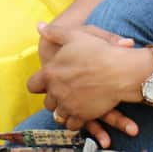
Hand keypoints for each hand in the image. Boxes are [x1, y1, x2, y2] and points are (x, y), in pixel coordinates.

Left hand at [28, 24, 142, 142]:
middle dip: (53, 98)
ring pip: (58, 115)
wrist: (119, 69)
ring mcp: (68, 105)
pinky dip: (74, 121)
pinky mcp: (82, 115)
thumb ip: (54, 32)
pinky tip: (80, 112)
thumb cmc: (97, 50)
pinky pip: (72, 124)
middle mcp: (56, 91)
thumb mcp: (73, 35)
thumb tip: (39, 26)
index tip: (46, 82)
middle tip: (63, 91)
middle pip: (47, 102)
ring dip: (63, 110)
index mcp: (50, 73)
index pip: (32, 85)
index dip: (39, 84)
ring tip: (72, 102)